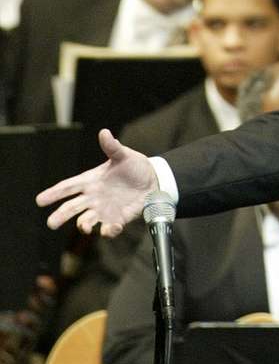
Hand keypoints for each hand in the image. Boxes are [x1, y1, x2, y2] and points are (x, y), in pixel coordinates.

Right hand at [35, 129, 157, 237]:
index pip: (67, 187)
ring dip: (83, 225)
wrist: (153, 180)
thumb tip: (104, 133)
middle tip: (51, 223)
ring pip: (87, 220)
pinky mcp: (118, 218)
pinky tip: (109, 229)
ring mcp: (104, 209)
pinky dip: (108, 230)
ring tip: (83, 227)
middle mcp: (93, 197)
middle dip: (60, 215)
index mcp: (90, 180)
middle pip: (71, 208)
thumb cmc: (134, 166)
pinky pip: (109, 228)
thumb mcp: (124, 155)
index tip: (39, 200)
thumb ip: (112, 147)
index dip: (53, 193)